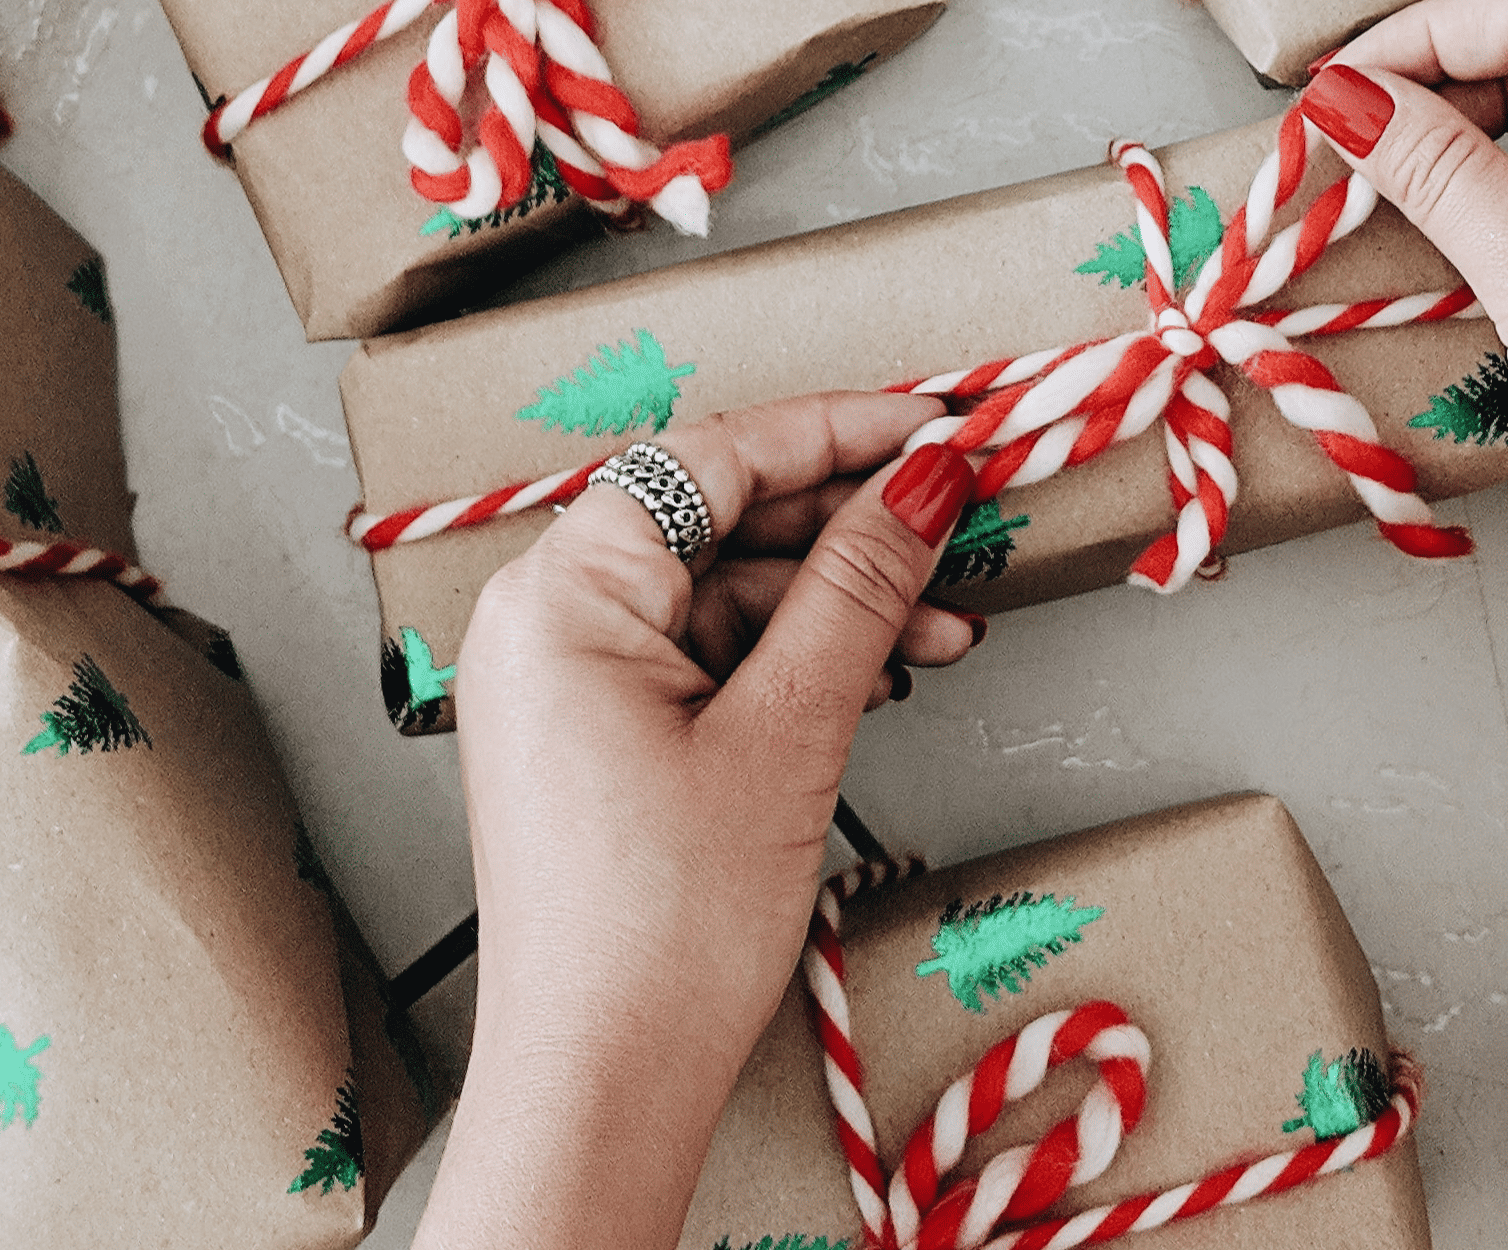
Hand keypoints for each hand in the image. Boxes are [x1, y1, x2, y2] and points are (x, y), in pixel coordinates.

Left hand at [412, 395, 978, 1249]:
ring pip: (726, 592)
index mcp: (562, 595)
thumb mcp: (788, 730)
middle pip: (719, 518)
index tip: (936, 426)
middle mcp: (547, 621)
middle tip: (960, 518)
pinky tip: (884, 674)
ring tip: (947, 626)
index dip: (837, 430)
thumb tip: (922, 480)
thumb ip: (860, 587)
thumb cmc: (660, 929)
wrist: (605, 1081)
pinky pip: (709, 655)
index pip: (713, 458)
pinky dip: (797, 658)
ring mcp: (570, 681)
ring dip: (840, 601)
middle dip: (851, 523)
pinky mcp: (601, 735)